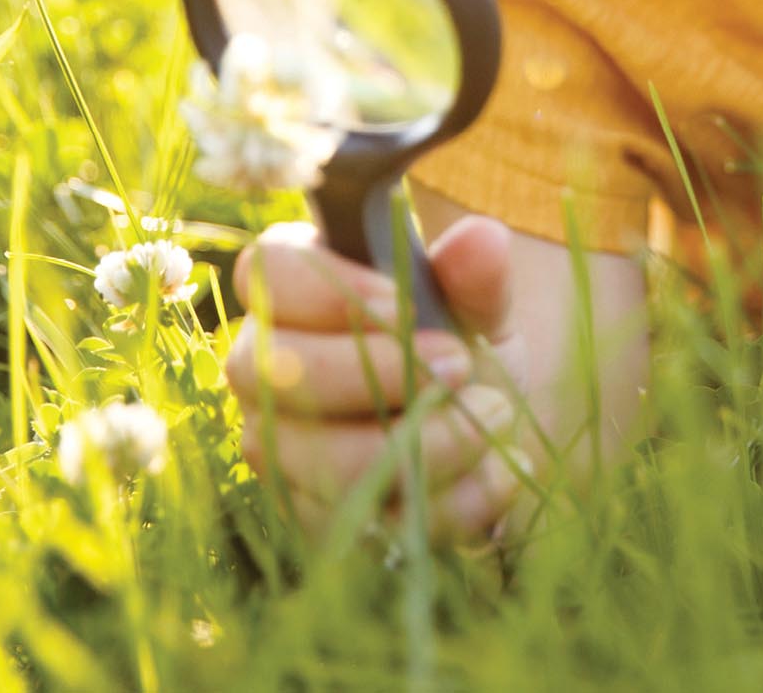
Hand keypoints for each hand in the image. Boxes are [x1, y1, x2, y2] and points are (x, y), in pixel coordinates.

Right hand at [224, 216, 525, 544]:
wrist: (480, 436)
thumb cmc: (458, 347)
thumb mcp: (477, 305)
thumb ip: (476, 274)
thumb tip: (483, 239)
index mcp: (291, 290)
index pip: (268, 273)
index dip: (331, 290)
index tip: (406, 307)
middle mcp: (265, 368)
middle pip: (282, 372)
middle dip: (378, 374)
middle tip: (460, 363)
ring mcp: (280, 448)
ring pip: (323, 459)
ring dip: (425, 443)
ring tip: (495, 414)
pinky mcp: (312, 518)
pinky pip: (365, 522)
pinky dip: (448, 501)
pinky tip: (498, 471)